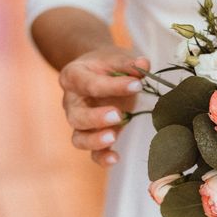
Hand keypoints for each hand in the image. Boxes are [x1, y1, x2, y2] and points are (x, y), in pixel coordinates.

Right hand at [59, 47, 149, 166]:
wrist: (98, 71)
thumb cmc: (107, 65)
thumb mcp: (115, 58)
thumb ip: (129, 63)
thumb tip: (144, 64)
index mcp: (73, 77)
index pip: (89, 83)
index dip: (113, 85)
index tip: (137, 84)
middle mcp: (72, 102)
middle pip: (76, 116)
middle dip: (96, 117)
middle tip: (117, 114)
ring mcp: (80, 122)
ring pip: (79, 138)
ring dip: (94, 140)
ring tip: (112, 138)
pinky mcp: (92, 136)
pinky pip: (92, 153)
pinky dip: (101, 157)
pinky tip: (115, 158)